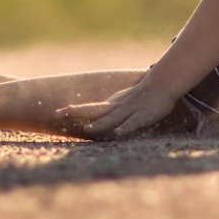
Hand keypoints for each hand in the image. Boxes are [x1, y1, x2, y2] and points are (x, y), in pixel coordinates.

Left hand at [57, 76, 181, 139]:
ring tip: (88, 128)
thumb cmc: (140, 96)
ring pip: (112, 118)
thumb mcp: (122, 102)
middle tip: (59, 112)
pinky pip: (132, 123)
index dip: (74, 110)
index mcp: (111, 105)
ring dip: (100, 123)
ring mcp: (129, 111)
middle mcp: (116, 107)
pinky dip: (124, 128)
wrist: (161, 85)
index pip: (89, 108)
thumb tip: (97, 120)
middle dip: (77, 111)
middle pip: (94, 110)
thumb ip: (110, 111)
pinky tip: (117, 133)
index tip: (57, 112)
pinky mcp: (142, 116)